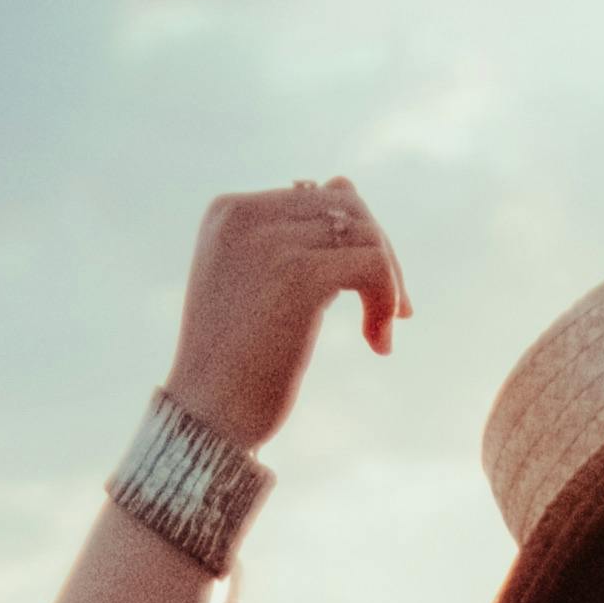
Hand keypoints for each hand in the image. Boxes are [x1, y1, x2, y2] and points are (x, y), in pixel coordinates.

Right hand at [166, 176, 411, 451]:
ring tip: (380, 334)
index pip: (317, 197)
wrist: (208, 419)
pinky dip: (386, 302)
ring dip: (388, 285)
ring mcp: (268, 240)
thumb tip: (343, 183)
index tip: (369, 295)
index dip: (355, 243)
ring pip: (366, 235)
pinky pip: (373, 266)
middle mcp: (244, 215)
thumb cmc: (235, 366)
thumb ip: (293, 235)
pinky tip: (378, 344)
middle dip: (381, 257)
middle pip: (348, 207)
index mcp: (229, 212)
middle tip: (395, 311)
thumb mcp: (258, 285)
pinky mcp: (297, 273)